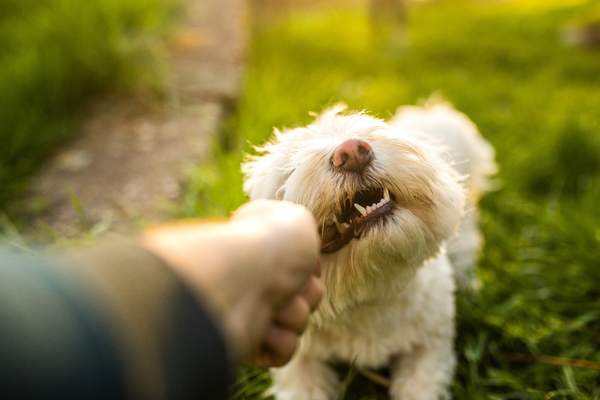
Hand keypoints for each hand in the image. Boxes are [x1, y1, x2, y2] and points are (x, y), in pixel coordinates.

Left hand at [142, 200, 321, 365]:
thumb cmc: (268, 243)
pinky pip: (286, 349)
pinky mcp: (251, 344)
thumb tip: (291, 247)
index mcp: (263, 248)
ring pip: (300, 321)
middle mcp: (255, 279)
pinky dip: (282, 340)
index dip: (310, 264)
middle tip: (289, 284)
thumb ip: (298, 229)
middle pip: (309, 295)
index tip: (303, 258)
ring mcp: (253, 311)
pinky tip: (267, 329)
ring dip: (294, 313)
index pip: (304, 265)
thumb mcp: (295, 219)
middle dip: (306, 290)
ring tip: (274, 305)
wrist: (241, 276)